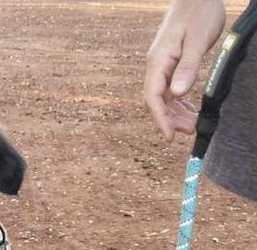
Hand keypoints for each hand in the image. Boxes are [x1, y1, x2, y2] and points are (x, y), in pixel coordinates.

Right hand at [144, 0, 225, 140]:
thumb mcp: (197, 39)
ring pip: (166, 98)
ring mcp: (164, 67)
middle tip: (189, 130)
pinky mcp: (173, 66)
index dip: (160, 118)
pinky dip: (181, 102)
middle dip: (171, 119)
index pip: (153, 97)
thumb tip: (178, 93)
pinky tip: (191, 109)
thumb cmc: (198, 11)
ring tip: (192, 124)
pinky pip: (173, 90)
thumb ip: (188, 66)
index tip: (169, 136)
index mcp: (158, 61)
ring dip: (177, 113)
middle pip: (158, 101)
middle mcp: (157, 67)